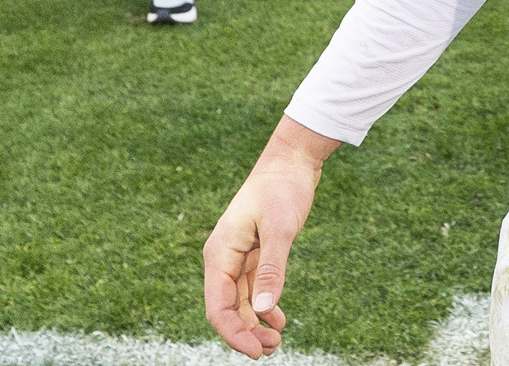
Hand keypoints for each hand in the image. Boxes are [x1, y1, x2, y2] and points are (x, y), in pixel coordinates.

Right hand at [204, 117, 338, 359]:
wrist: (291, 162)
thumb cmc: (282, 189)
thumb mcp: (280, 229)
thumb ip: (272, 270)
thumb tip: (264, 311)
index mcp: (219, 254)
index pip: (217, 307)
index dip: (233, 334)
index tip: (255, 352)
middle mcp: (223, 259)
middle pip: (227, 309)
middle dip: (245, 333)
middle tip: (272, 350)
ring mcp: (238, 257)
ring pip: (240, 302)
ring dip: (254, 323)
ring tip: (277, 341)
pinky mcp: (254, 254)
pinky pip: (252, 289)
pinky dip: (263, 306)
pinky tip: (278, 320)